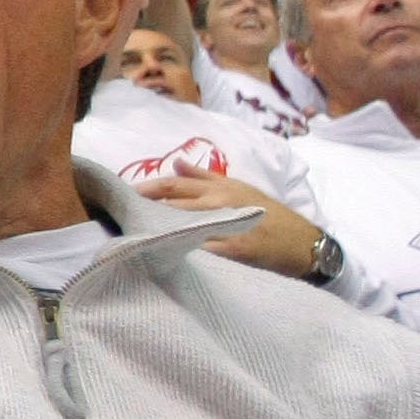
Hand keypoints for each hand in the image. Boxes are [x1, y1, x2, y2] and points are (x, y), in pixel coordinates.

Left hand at [134, 170, 323, 274]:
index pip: (173, 183)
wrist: (303, 243)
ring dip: (155, 228)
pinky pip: (200, 249)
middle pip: (172, 202)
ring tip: (129, 234)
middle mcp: (220, 201)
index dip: (145, 187)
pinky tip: (160, 256)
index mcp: (219, 187)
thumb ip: (205, 176)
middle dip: (142, 207)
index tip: (120, 193)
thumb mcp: (238, 188)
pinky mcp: (234, 250)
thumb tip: (177, 162)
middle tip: (115, 213)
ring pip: (181, 224)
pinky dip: (180, 251)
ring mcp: (227, 225)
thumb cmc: (269, 216)